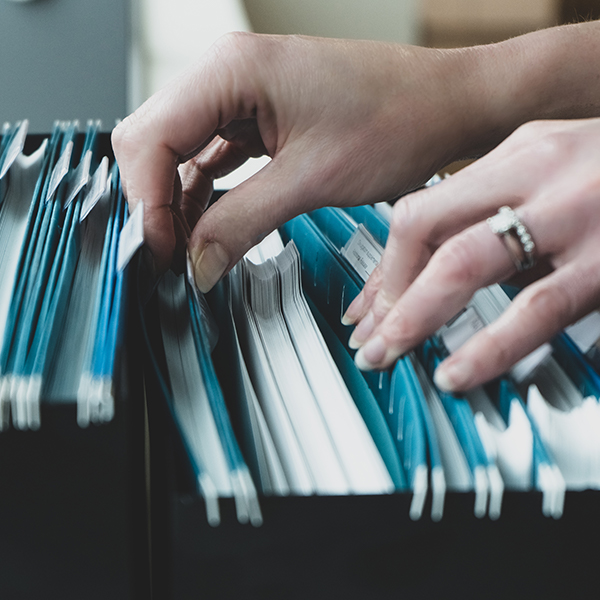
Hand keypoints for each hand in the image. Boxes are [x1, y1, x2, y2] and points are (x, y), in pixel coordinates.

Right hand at [112, 32, 509, 285]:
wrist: (444, 107)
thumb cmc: (398, 119)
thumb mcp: (311, 181)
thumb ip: (242, 223)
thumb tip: (197, 264)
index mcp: (232, 71)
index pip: (150, 141)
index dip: (147, 205)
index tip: (161, 254)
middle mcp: (227, 75)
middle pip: (155, 144)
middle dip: (156, 205)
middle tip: (171, 257)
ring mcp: (241, 95)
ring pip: (179, 154)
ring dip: (179, 204)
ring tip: (192, 252)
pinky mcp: (258, 116)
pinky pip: (212, 158)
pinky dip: (206, 196)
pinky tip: (211, 227)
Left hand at [344, 118, 599, 390]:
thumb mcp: (549, 167)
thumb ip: (488, 207)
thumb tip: (426, 266)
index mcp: (517, 153)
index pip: (419, 211)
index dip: (385, 269)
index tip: (370, 310)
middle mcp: (540, 174)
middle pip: (430, 231)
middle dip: (388, 295)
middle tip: (369, 344)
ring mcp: (578, 215)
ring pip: (471, 264)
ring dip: (420, 318)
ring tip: (395, 357)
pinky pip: (541, 308)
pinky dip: (494, 345)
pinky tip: (465, 370)